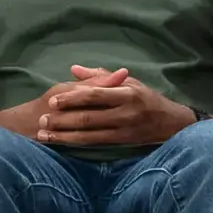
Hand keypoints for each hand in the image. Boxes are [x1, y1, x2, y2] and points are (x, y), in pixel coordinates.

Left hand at [37, 66, 194, 148]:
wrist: (169, 123)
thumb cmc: (146, 98)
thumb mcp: (128, 82)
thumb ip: (100, 75)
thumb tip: (73, 69)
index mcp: (126, 93)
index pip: (94, 95)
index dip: (72, 98)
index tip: (52, 100)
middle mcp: (125, 112)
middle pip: (89, 116)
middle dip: (63, 119)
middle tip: (42, 119)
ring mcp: (123, 129)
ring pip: (89, 134)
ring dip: (64, 135)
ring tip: (44, 135)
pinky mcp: (121, 143)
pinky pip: (95, 143)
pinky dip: (76, 143)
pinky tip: (61, 143)